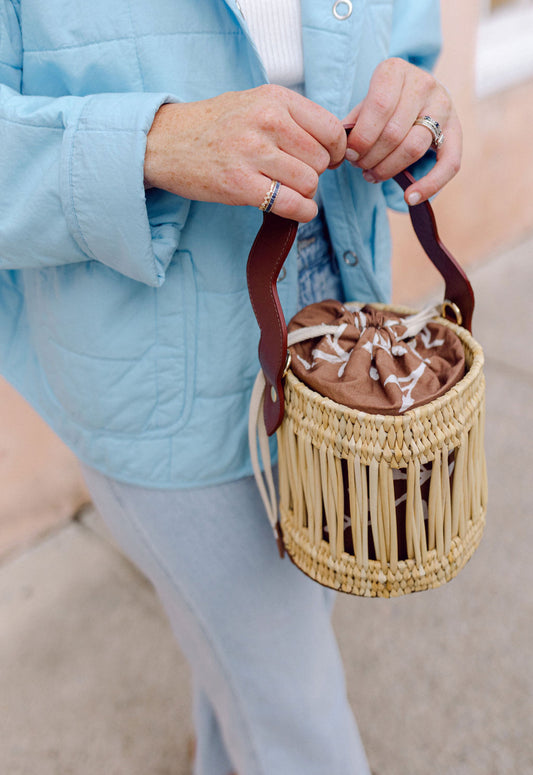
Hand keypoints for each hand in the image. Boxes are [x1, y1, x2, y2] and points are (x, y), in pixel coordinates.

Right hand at [144, 85, 346, 221]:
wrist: (164, 142)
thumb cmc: (213, 126)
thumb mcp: (254, 103)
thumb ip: (291, 117)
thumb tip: (332, 141)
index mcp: (274, 98)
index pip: (331, 129)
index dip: (335, 150)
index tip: (326, 159)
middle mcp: (266, 121)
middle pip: (321, 160)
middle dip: (315, 173)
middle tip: (296, 176)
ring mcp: (252, 153)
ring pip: (309, 183)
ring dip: (305, 194)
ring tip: (288, 190)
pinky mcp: (240, 184)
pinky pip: (291, 204)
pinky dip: (302, 212)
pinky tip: (297, 210)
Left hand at [343, 58, 461, 204]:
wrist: (415, 93)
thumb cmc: (383, 102)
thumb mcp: (364, 103)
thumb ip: (353, 123)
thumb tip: (339, 151)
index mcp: (396, 71)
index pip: (379, 106)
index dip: (362, 137)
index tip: (349, 155)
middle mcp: (424, 84)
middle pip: (395, 132)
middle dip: (371, 157)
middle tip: (359, 167)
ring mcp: (443, 107)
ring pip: (414, 148)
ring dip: (388, 169)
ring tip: (372, 175)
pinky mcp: (456, 131)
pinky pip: (449, 164)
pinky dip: (429, 185)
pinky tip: (410, 198)